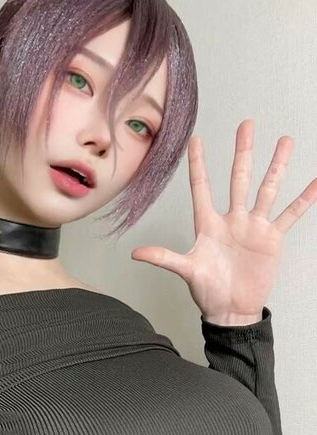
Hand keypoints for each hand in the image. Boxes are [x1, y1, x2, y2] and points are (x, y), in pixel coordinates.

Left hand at [131, 120, 316, 322]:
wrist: (231, 310)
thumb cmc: (207, 291)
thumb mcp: (186, 271)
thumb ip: (164, 258)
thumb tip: (135, 254)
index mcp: (208, 224)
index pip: (201, 187)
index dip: (198, 164)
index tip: (196, 139)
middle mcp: (232, 219)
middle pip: (238, 178)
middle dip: (243, 152)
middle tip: (246, 124)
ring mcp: (253, 226)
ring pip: (267, 189)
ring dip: (276, 165)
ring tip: (285, 140)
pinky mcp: (271, 238)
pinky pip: (290, 215)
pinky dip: (304, 199)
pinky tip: (314, 182)